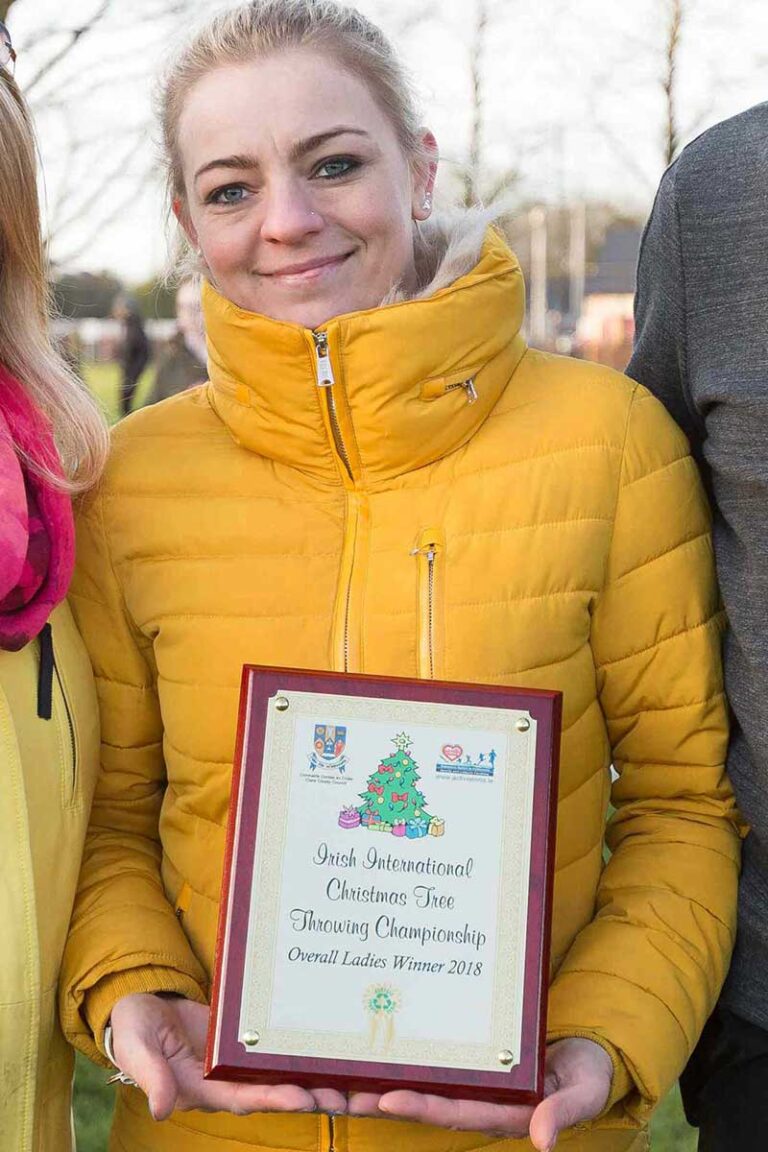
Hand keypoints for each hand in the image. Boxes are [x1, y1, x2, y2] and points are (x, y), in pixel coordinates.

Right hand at [109, 994, 346, 1121]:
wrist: (140, 1005)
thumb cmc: (134, 1030)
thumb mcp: (138, 1049)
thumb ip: (153, 1077)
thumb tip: (162, 1110)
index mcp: (203, 1088)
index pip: (245, 1098)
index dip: (274, 1099)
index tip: (304, 1098)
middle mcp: (227, 1081)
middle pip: (275, 1092)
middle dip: (311, 1097)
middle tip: (349, 1098)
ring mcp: (239, 1061)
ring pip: (283, 1073)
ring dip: (316, 1079)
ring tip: (355, 1083)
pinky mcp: (246, 1039)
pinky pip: (277, 1048)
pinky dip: (301, 1051)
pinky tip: (330, 1047)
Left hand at [348, 1038, 612, 1150]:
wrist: (589, 1051)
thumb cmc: (586, 1073)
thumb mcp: (584, 1091)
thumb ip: (563, 1112)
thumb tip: (543, 1141)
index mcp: (502, 1110)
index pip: (454, 1111)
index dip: (420, 1107)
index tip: (387, 1099)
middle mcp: (478, 1098)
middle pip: (422, 1101)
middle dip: (380, 1098)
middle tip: (337, 1093)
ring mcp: (471, 1080)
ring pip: (417, 1082)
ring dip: (378, 1080)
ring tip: (335, 1076)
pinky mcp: (468, 1059)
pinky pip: (429, 1060)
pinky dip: (399, 1057)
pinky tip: (370, 1044)